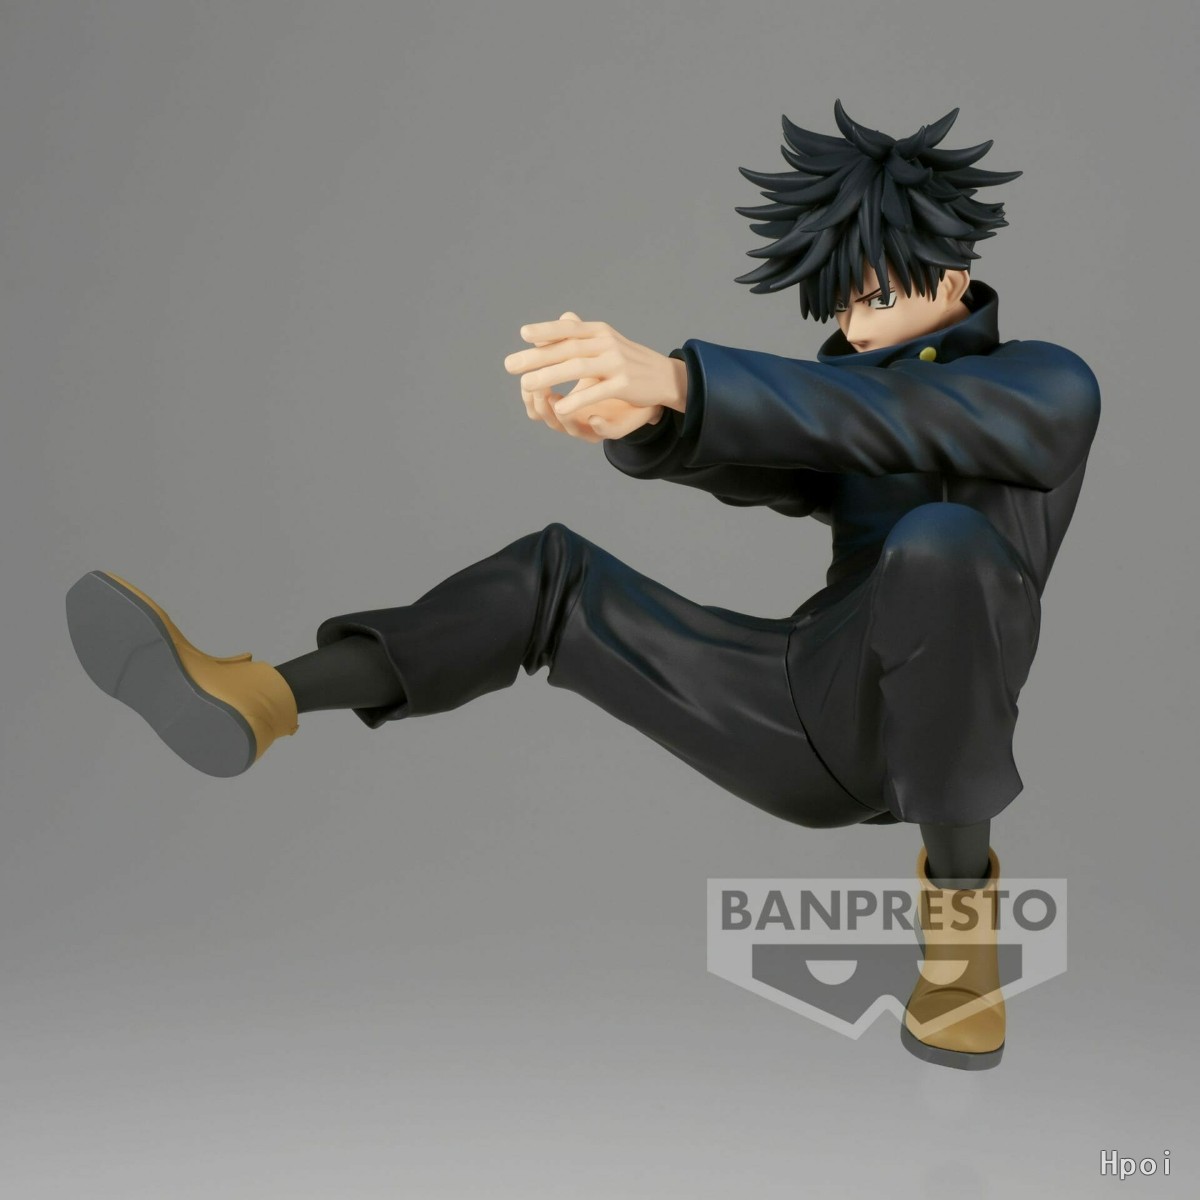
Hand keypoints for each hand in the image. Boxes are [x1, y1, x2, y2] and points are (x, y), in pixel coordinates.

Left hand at [505, 313, 668, 440]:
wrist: (665, 376)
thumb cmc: (627, 360)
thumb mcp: (604, 342)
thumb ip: (580, 335)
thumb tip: (551, 326)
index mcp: (599, 332)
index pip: (569, 329)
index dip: (546, 330)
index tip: (523, 334)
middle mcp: (607, 343)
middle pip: (567, 348)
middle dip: (537, 357)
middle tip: (511, 365)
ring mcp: (616, 363)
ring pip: (577, 368)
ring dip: (549, 376)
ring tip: (526, 384)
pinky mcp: (624, 384)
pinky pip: (596, 392)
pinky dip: (576, 400)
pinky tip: (558, 407)